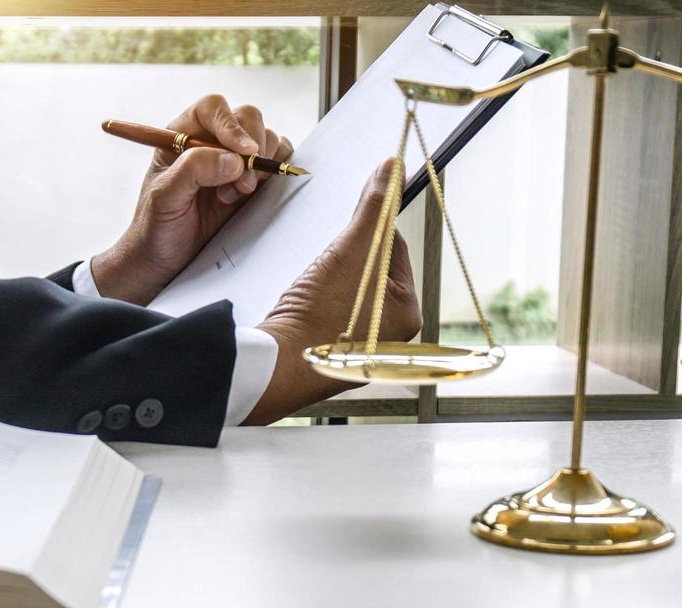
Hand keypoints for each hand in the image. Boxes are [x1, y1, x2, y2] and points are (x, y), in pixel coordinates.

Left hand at [90, 95, 293, 305]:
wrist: (165, 261)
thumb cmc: (156, 228)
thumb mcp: (164, 199)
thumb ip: (192, 172)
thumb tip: (233, 159)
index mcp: (181, 134)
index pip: (212, 109)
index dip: (230, 124)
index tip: (243, 152)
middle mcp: (211, 141)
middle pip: (247, 117)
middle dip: (252, 148)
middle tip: (242, 184)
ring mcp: (235, 160)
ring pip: (266, 138)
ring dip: (261, 166)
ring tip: (235, 195)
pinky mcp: (253, 180)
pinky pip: (278, 160)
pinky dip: (274, 174)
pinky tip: (249, 198)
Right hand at [244, 158, 421, 425]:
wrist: (275, 365)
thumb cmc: (319, 316)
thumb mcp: (353, 249)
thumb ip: (375, 208)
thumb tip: (394, 169)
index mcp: (406, 312)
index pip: (394, 251)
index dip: (370, 228)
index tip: (351, 220)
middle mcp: (387, 335)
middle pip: (370, 270)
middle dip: (347, 255)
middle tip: (327, 256)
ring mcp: (356, 347)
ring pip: (346, 290)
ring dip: (328, 276)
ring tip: (313, 279)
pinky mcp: (326, 352)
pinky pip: (327, 311)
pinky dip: (315, 298)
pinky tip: (303, 298)